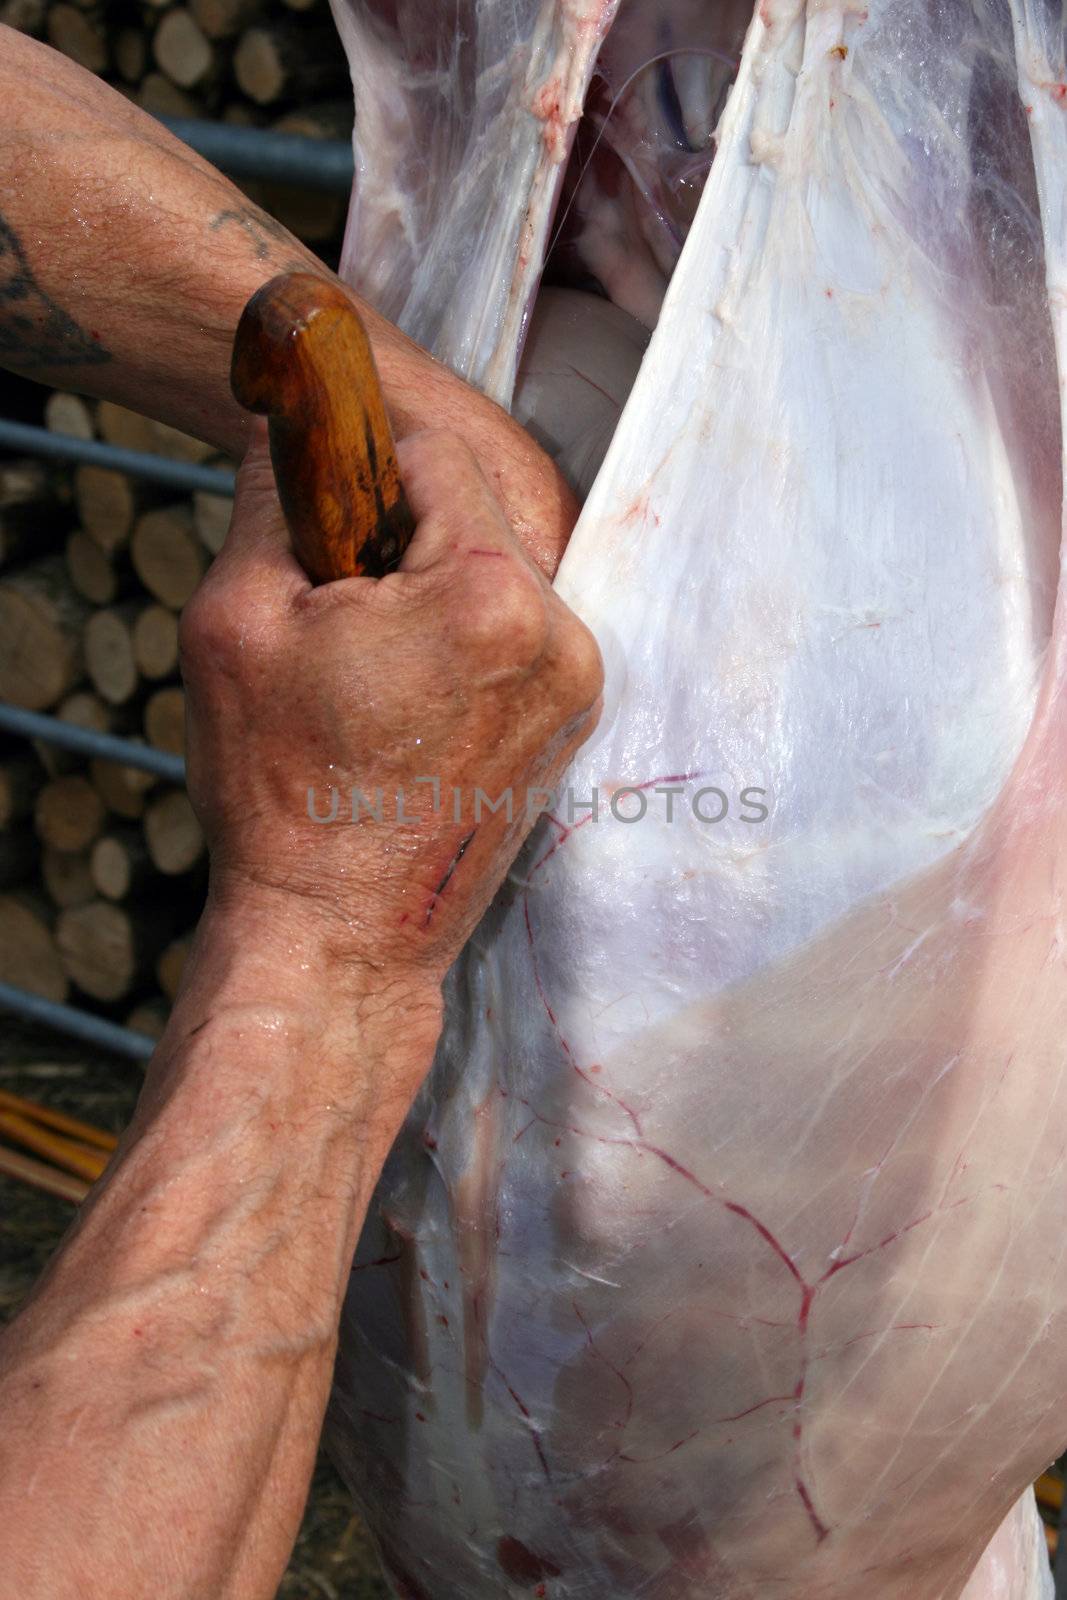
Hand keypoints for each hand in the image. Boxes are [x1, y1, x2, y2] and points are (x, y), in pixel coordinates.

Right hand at [180, 425, 602, 999]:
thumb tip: (293, 424)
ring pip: (499, 574)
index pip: (434, 452)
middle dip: (400, 539)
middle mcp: (562, 634)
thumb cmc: (279, 793)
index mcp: (489, 596)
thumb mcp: (236, 618)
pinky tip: (407, 705)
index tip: (324, 520)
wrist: (340, 936)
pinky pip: (518, 636)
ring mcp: (578, 686)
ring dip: (434, 592)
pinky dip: (465, 643)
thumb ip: (273, 494)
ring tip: (370, 675)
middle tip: (339, 618)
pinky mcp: (573, 726)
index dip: (361, 468)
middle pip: (475, 514)